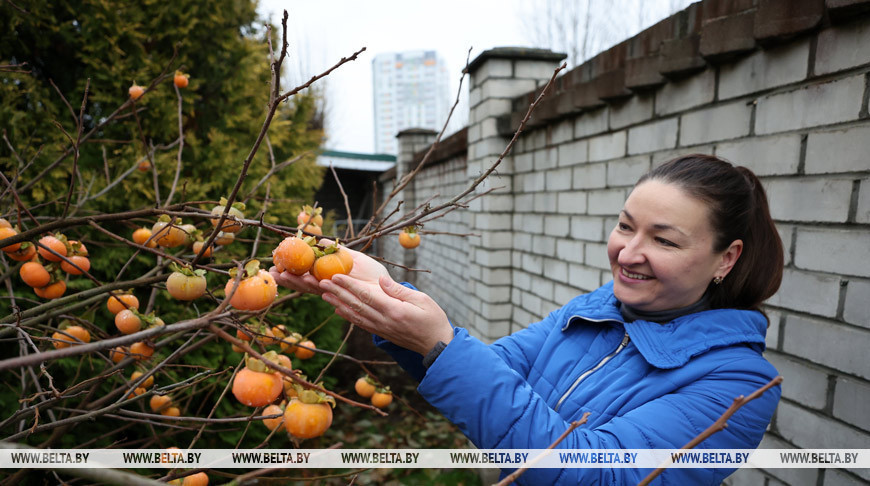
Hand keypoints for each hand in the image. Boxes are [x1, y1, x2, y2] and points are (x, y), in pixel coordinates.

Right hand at [270, 240, 388, 294]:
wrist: (388, 288)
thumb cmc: (371, 273)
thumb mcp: (353, 257)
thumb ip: (337, 251)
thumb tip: (321, 241)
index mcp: (328, 277)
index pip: (305, 274)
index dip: (291, 270)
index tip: (276, 263)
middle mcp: (328, 287)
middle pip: (303, 283)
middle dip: (287, 278)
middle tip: (271, 272)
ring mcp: (335, 292)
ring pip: (311, 288)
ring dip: (296, 282)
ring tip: (282, 276)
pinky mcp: (344, 296)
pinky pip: (327, 291)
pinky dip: (316, 286)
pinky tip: (306, 280)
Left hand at [319, 274, 452, 355]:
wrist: (436, 345)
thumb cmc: (433, 319)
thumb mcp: (422, 300)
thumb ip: (399, 291)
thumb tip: (381, 281)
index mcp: (394, 310)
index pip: (367, 295)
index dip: (349, 285)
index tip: (335, 276)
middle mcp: (384, 321)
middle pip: (356, 304)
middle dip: (338, 292)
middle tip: (321, 281)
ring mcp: (381, 329)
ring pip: (355, 314)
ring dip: (338, 303)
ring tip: (324, 294)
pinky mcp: (381, 333)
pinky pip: (361, 323)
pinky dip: (348, 316)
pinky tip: (338, 310)